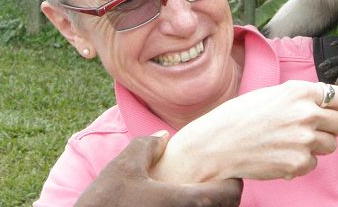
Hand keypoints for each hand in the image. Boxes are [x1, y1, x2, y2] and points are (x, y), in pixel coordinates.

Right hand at [75, 132, 242, 206]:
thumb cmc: (104, 203)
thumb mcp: (123, 168)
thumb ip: (147, 146)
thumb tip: (165, 137)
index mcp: (182, 202)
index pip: (228, 196)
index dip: (233, 184)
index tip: (229, 175)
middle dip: (223, 199)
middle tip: (214, 184)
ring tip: (195, 194)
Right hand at [153, 80, 337, 183]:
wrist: (219, 143)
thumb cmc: (241, 116)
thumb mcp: (273, 94)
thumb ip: (301, 97)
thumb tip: (324, 104)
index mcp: (300, 92)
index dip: (336, 106)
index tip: (330, 111)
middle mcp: (306, 114)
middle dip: (331, 127)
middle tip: (312, 129)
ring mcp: (304, 140)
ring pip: (330, 145)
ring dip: (315, 145)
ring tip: (291, 141)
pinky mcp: (298, 163)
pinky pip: (313, 163)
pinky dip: (301, 161)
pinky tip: (281, 153)